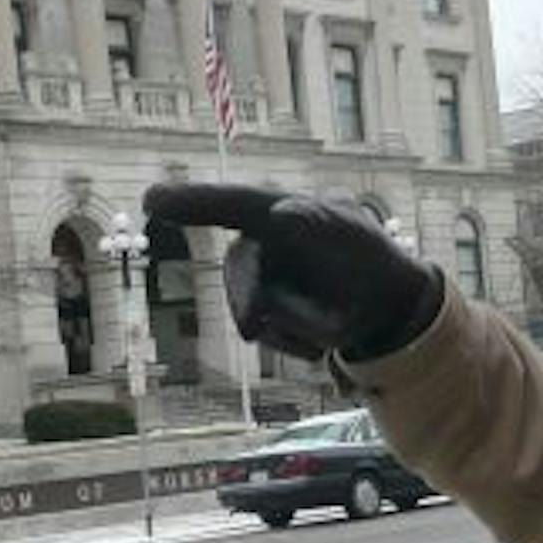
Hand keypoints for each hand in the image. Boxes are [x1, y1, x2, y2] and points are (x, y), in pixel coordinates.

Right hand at [142, 184, 442, 361]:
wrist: (391, 307)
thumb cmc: (374, 260)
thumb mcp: (357, 239)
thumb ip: (323, 223)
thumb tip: (283, 213)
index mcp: (283, 213)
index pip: (233, 203)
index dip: (192, 202)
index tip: (152, 200)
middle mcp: (267, 244)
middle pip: (239, 267)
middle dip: (245, 297)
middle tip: (249, 329)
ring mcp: (266, 279)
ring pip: (254, 309)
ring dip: (291, 326)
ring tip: (335, 327)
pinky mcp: (269, 313)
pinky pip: (269, 333)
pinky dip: (296, 342)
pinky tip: (324, 339)